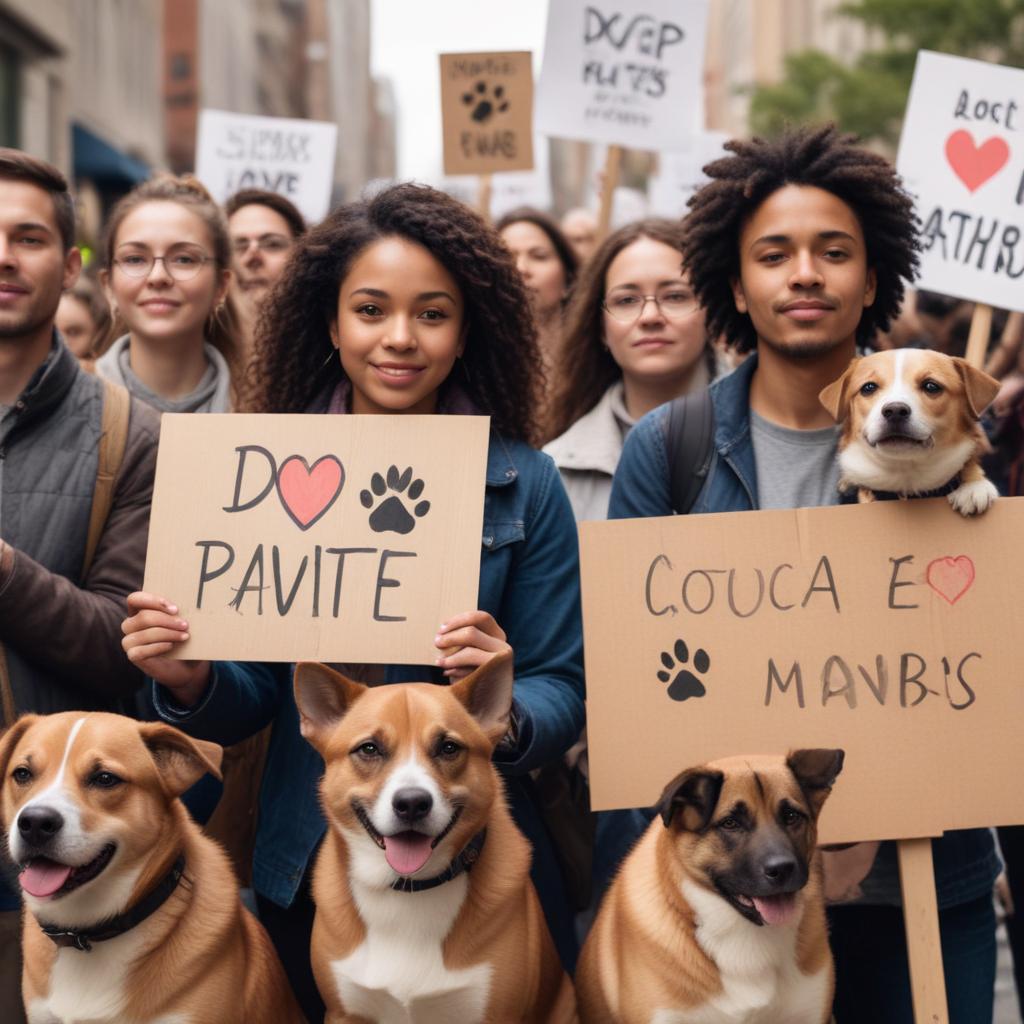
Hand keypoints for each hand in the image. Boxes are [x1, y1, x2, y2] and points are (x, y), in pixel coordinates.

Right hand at [121, 592, 210, 707]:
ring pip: (144, 633)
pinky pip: (141, 650)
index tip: (175, 609)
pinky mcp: (133, 656)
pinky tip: (171, 646)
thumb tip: (194, 603)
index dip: (152, 601)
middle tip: (186, 625)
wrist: (187, 665)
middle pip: (143, 617)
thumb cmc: (184, 637)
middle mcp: (131, 625)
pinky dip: (158, 647)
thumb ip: (181, 612)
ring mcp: (130, 641)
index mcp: (139, 610)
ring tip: (185, 636)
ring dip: (167, 634)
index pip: (135, 599)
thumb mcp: (183, 622)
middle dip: (167, 620)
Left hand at [434, 610, 511, 680]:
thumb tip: (443, 632)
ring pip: (469, 651)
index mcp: (497, 635)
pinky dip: (455, 667)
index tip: (442, 629)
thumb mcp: (469, 651)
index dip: (458, 620)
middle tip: (437, 643)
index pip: (480, 618)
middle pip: (471, 632)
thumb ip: (463, 639)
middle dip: (450, 637)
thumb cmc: (471, 672)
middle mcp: (502, 645)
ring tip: (439, 661)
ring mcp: (501, 659)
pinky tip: (447, 672)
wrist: (484, 703)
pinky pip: (469, 667)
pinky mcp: (494, 673)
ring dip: (449, 654)